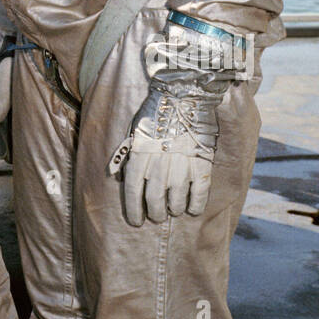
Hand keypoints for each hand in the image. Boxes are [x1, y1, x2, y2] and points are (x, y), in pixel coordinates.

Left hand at [109, 74, 221, 225]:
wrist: (183, 96)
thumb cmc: (155, 114)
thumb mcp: (134, 134)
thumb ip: (128, 156)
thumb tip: (117, 176)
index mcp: (139, 157)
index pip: (133, 193)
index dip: (134, 211)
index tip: (136, 222)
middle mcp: (159, 165)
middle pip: (155, 201)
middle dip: (155, 213)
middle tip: (156, 215)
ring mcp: (181, 166)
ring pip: (176, 202)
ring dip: (173, 209)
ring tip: (173, 209)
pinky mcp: (201, 165)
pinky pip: (199, 194)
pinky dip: (195, 205)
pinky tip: (192, 208)